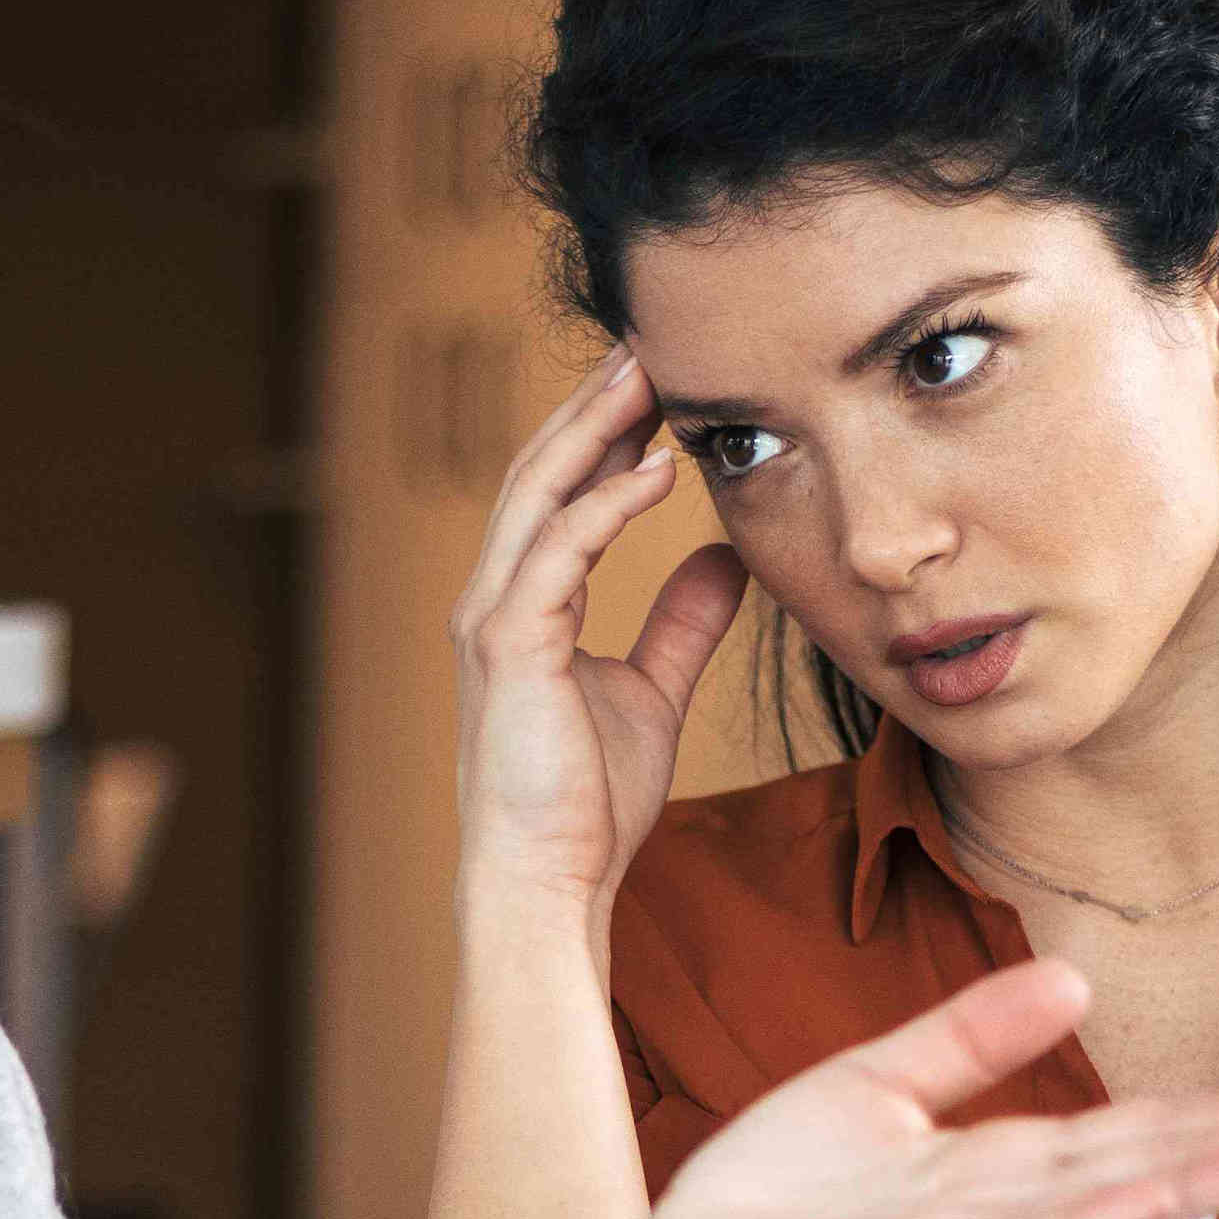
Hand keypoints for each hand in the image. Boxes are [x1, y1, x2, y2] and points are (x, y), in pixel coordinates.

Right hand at [450, 345, 753, 925]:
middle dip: (596, 402)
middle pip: (543, 471)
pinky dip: (605, 505)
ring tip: (650, 373)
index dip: (605, 430)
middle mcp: (496, 598)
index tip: (660, 377)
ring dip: (596, 429)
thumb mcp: (652, 690)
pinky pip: (558, 552)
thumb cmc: (586, 803)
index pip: (561, 492)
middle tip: (650, 338)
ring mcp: (494, 618)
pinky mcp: (510, 646)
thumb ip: (681, 622)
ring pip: (541, 494)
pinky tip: (657, 471)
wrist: (548, 880)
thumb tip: (724, 557)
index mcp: (524, 603)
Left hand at [596, 959, 1218, 1218]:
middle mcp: (999, 1214)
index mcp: (993, 1168)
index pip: (1131, 1134)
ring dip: (1207, 1181)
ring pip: (1108, 1207)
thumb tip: (1073, 977)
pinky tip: (1167, 1199)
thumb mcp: (877, 1086)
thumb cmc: (762, 1208)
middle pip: (1146, 1170)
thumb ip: (971, 1038)